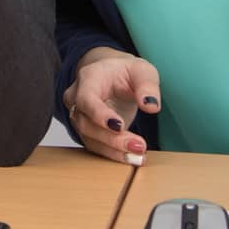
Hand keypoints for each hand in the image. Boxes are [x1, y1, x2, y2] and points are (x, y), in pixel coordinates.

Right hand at [63, 47, 160, 164]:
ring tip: (138, 156)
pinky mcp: (86, 131)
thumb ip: (147, 85)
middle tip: (138, 146)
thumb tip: (151, 106)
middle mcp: (77, 97)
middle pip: (87, 123)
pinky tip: (132, 158)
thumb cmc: (126, 72)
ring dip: (114, 150)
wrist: (113, 77)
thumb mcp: (142, 71)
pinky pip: (95, 146)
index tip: (120, 126)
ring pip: (90, 138)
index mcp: (89, 78)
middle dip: (113, 138)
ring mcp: (79, 115)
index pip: (86, 99)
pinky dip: (113, 155)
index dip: (100, 115)